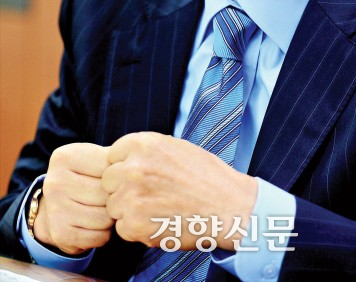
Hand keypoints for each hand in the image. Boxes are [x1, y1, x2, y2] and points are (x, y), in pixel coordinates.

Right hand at [34, 143, 113, 254]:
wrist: (55, 207)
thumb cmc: (86, 178)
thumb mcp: (97, 160)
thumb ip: (117, 158)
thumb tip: (140, 164)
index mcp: (66, 157)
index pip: (110, 169)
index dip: (118, 177)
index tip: (113, 178)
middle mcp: (56, 181)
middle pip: (108, 194)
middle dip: (115, 198)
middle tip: (108, 197)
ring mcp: (55, 209)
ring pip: (105, 217)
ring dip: (110, 218)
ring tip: (101, 210)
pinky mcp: (60, 234)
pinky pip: (99, 237)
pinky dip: (102, 234)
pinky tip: (93, 225)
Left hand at [102, 132, 257, 249]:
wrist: (228, 207)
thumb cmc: (207, 177)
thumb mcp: (176, 147)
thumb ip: (147, 151)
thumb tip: (124, 158)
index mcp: (144, 144)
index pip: (113, 154)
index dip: (125, 166)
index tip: (141, 174)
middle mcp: (134, 167)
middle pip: (108, 180)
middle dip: (123, 188)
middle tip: (149, 194)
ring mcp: (132, 196)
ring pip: (113, 205)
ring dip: (129, 210)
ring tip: (158, 208)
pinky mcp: (134, 224)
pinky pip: (122, 227)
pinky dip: (137, 229)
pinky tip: (159, 221)